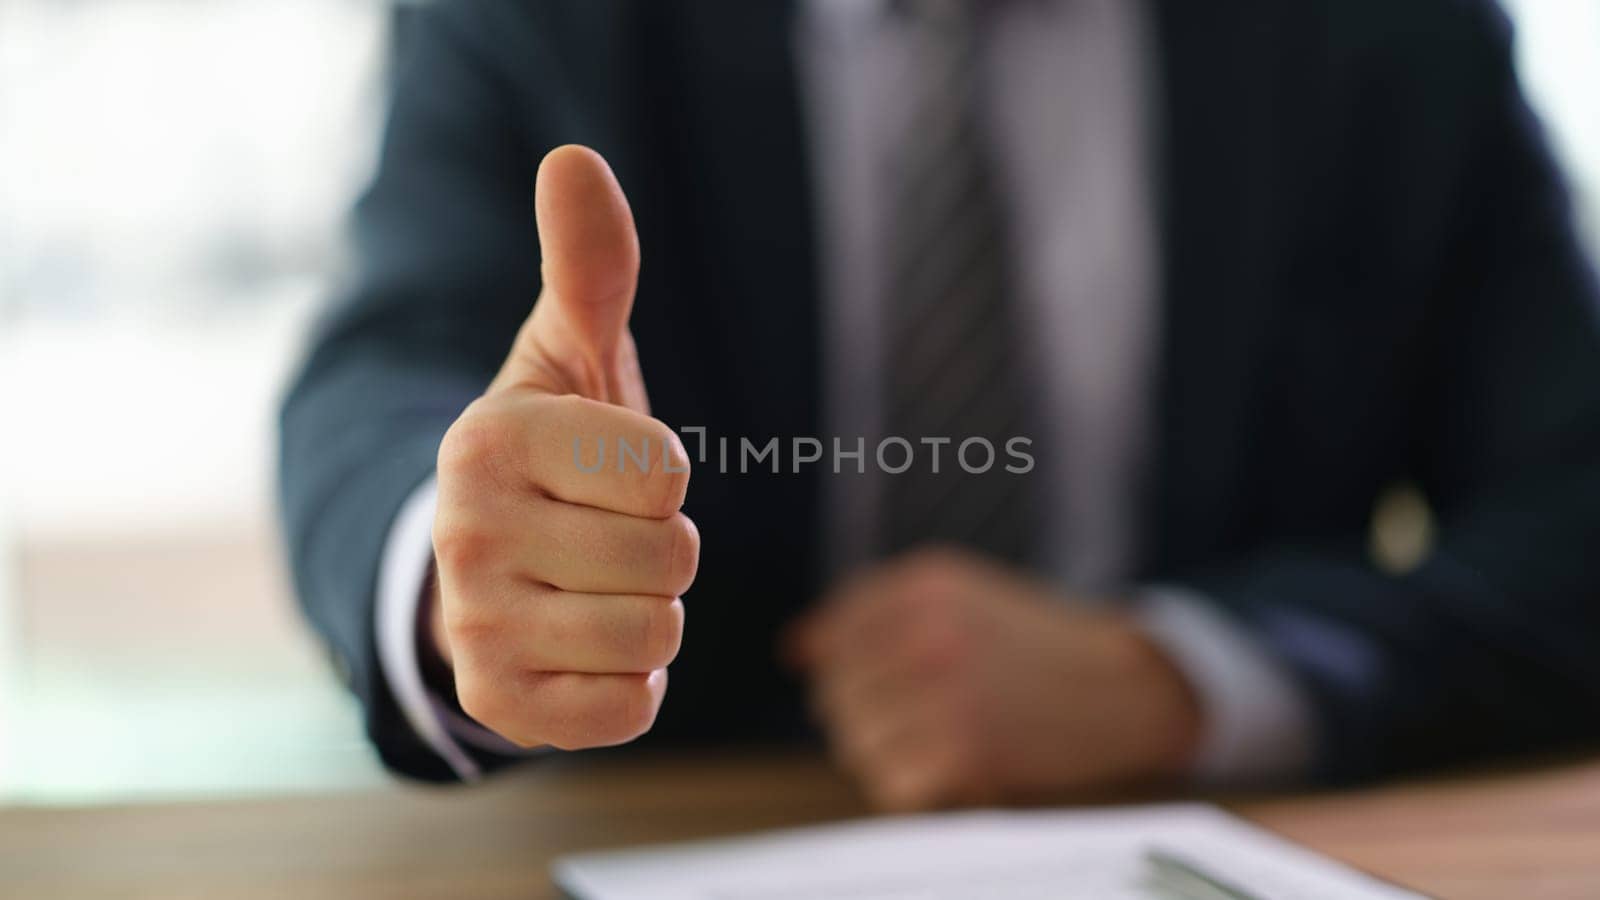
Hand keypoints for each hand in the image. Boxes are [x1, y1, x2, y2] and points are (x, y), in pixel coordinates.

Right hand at [428, 145, 697, 749]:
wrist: (486, 565)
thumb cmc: (556, 451)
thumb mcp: (571, 356)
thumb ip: (589, 267)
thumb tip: (574, 158)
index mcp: (490, 439)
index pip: (664, 470)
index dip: (662, 475)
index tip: (610, 472)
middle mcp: (465, 532)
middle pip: (671, 557)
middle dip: (661, 547)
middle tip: (605, 536)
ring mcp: (474, 625)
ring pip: (656, 634)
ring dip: (650, 614)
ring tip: (595, 587)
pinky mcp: (497, 704)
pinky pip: (629, 709)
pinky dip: (630, 684)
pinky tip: (584, 648)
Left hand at [787, 547, 1202, 810]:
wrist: (1118, 685)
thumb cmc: (1028, 641)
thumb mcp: (957, 598)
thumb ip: (873, 616)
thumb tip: (794, 649)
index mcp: (926, 583)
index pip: (838, 631)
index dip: (845, 665)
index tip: (885, 682)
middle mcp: (931, 632)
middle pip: (837, 689)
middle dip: (860, 712)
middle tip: (910, 720)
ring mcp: (949, 692)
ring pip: (854, 739)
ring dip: (880, 752)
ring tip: (926, 744)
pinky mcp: (967, 750)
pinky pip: (889, 781)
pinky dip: (906, 786)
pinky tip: (939, 771)